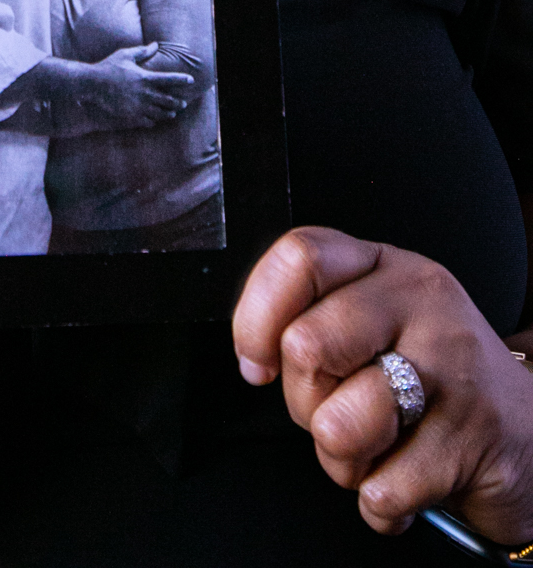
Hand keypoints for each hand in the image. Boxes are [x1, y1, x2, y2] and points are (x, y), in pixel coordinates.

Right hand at [76, 45, 193, 129]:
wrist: (91, 84)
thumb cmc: (108, 67)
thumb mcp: (125, 55)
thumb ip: (142, 51)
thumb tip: (156, 45)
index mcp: (145, 78)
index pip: (169, 79)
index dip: (182, 80)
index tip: (190, 80)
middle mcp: (144, 94)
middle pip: (169, 101)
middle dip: (178, 103)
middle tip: (182, 103)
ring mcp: (138, 107)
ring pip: (160, 114)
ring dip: (167, 113)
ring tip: (171, 113)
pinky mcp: (130, 116)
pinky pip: (148, 122)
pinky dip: (153, 120)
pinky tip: (154, 119)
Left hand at [232, 226, 532, 544]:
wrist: (527, 431)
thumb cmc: (425, 378)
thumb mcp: (372, 324)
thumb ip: (311, 318)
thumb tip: (254, 357)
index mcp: (384, 265)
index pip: (300, 256)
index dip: (257, 315)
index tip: (258, 361)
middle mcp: (422, 302)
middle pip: (306, 345)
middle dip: (303, 402)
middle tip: (337, 411)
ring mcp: (454, 366)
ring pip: (337, 424)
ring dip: (341, 461)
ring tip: (375, 450)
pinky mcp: (476, 436)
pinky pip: (382, 490)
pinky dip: (382, 504)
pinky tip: (406, 480)